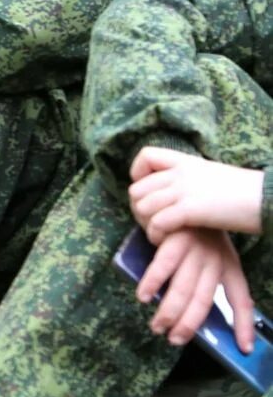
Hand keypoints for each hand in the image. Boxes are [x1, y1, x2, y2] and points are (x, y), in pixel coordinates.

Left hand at [130, 146, 266, 238]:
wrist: (268, 199)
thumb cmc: (245, 193)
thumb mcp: (211, 177)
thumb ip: (188, 180)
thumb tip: (170, 195)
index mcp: (186, 161)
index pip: (145, 156)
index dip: (138, 174)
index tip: (149, 190)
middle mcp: (180, 173)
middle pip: (137, 188)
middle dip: (139, 208)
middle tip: (151, 222)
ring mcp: (184, 190)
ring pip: (143, 206)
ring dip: (146, 224)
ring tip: (158, 234)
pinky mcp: (191, 210)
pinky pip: (157, 222)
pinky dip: (155, 234)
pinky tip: (164, 240)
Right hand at [135, 225, 255, 350]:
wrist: (185, 191)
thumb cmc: (194, 228)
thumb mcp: (212, 250)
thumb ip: (207, 276)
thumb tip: (197, 305)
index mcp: (228, 264)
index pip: (240, 298)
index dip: (244, 324)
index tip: (245, 348)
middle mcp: (215, 260)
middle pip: (204, 300)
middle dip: (189, 324)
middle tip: (174, 339)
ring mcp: (196, 250)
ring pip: (184, 289)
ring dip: (169, 311)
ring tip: (157, 326)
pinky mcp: (176, 239)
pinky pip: (163, 266)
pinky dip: (152, 283)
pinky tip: (143, 296)